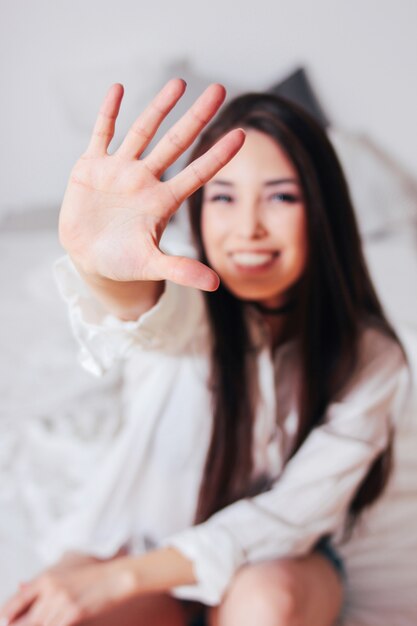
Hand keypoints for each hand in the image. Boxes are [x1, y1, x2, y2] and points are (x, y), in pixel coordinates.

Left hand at [0, 559, 134, 625]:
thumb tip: (19, 587)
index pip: (15, 602)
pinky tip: (58, 625)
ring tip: (51, 623)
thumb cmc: (89, 579)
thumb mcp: (63, 577)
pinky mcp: (74, 612)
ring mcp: (62, 601)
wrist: (116, 578)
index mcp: (45, 579)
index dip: (6, 617)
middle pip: (25, 620)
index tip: (4, 623)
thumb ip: (40, 587)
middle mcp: (50, 589)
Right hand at [59, 79, 244, 290]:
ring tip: (179, 82)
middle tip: (219, 89)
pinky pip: (102, 134)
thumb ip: (181, 270)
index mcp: (162, 201)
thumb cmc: (123, 262)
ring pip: (142, 131)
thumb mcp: (151, 265)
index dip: (218, 155)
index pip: (197, 173)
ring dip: (158, 107)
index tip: (241, 135)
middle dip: (196, 117)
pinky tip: (118, 89)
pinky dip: (108, 113)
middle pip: (175, 142)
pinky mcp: (91, 167)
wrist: (89, 258)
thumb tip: (215, 284)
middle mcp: (145, 179)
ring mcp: (119, 170)